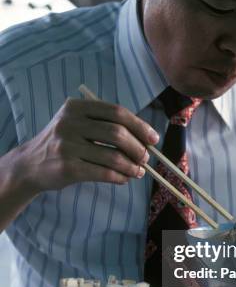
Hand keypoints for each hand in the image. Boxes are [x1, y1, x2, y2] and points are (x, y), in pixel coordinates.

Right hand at [13, 98, 159, 193]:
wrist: (30, 165)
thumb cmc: (63, 144)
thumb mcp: (77, 124)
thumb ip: (105, 125)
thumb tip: (145, 139)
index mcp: (76, 107)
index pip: (116, 112)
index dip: (139, 126)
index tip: (153, 138)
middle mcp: (70, 123)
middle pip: (117, 133)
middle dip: (137, 147)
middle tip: (146, 157)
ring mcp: (67, 146)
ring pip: (112, 156)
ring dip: (131, 166)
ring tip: (139, 171)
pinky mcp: (67, 168)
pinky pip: (103, 173)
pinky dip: (119, 177)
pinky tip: (124, 178)